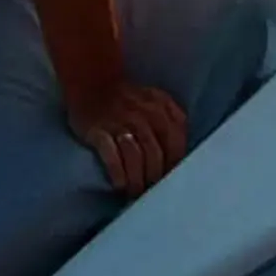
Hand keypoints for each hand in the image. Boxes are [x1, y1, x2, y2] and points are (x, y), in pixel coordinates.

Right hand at [70, 82, 188, 198]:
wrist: (93, 82)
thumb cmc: (129, 99)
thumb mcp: (156, 100)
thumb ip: (173, 119)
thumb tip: (182, 153)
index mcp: (161, 107)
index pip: (175, 139)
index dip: (174, 163)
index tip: (172, 181)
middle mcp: (142, 114)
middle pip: (156, 152)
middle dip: (155, 176)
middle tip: (152, 193)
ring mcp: (119, 122)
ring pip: (135, 155)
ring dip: (138, 179)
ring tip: (136, 193)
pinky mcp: (97, 130)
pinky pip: (111, 154)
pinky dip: (117, 171)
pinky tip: (120, 184)